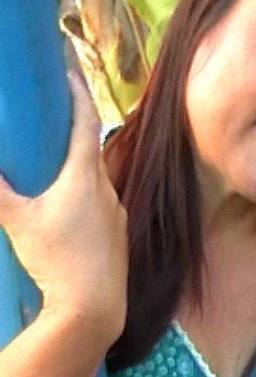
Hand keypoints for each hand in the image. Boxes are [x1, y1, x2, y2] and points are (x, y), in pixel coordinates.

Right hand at [0, 72, 127, 346]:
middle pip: (90, 150)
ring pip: (95, 181)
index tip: (69, 70)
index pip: (85, 121)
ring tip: (53, 174)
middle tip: (50, 122)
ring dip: (76, 171)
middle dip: (71, 133)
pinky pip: (101, 206)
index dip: (77, 92)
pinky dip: (85, 199)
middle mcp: (107, 189)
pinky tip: (69, 215)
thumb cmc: (57, 259)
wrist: (94, 306)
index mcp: (85, 176)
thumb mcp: (17, 222)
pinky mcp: (118, 236)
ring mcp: (116, 214)